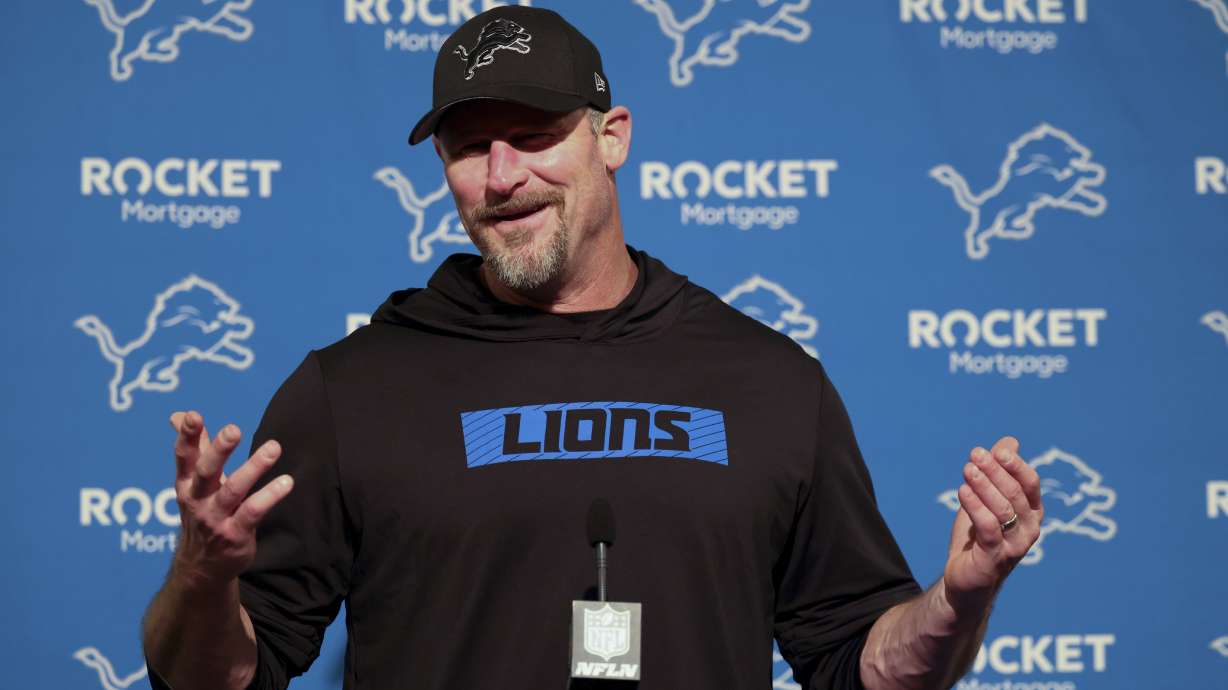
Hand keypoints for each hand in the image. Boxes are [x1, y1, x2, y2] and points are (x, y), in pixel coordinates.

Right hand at [168, 411, 293, 592]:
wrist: (201, 567)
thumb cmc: (202, 512)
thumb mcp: (192, 482)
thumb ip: (193, 447)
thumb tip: (178, 414)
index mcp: (186, 483)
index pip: (184, 457)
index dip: (187, 436)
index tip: (193, 416)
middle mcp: (198, 500)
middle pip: (206, 471)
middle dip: (218, 450)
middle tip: (233, 429)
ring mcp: (216, 519)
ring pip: (234, 490)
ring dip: (254, 468)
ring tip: (273, 447)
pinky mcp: (236, 534)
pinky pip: (253, 513)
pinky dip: (269, 497)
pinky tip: (287, 482)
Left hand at [942, 436, 1042, 617]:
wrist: (966, 578)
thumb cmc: (979, 536)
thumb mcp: (987, 499)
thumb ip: (998, 472)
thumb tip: (1010, 441)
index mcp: (1031, 512)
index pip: (1030, 483)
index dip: (1015, 465)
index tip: (997, 449)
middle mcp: (1029, 529)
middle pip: (1015, 493)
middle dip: (995, 471)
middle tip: (975, 454)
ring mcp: (1015, 546)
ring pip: (1003, 510)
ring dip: (984, 486)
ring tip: (967, 469)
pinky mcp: (995, 559)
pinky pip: (989, 528)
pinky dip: (976, 507)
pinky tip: (962, 491)